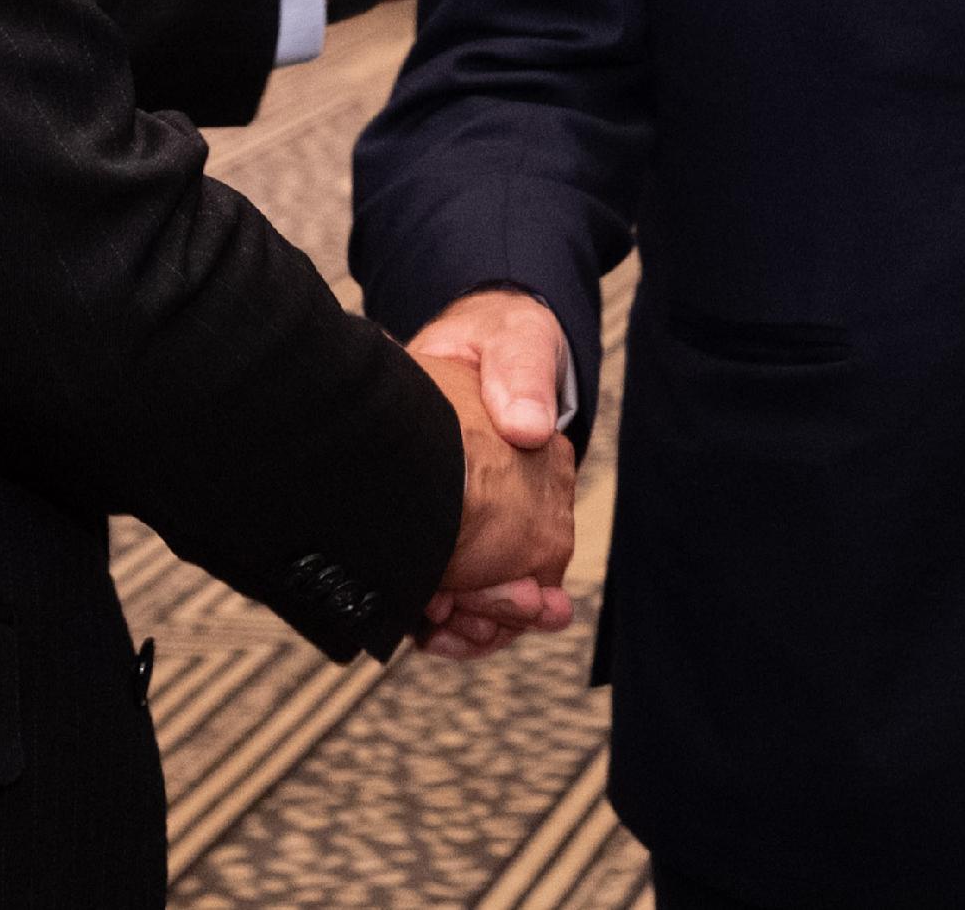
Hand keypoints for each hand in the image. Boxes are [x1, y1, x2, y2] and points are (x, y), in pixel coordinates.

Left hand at [413, 289, 577, 659]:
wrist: (461, 340)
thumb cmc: (502, 341)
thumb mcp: (518, 347)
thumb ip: (523, 379)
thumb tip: (531, 426)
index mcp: (544, 476)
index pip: (541, 565)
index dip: (506, 599)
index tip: (461, 605)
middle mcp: (526, 512)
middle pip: (512, 599)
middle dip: (478, 618)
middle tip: (437, 612)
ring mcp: (489, 526)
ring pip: (484, 608)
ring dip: (457, 624)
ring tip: (426, 614)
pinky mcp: (452, 529)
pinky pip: (456, 596)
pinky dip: (439, 617)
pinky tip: (420, 612)